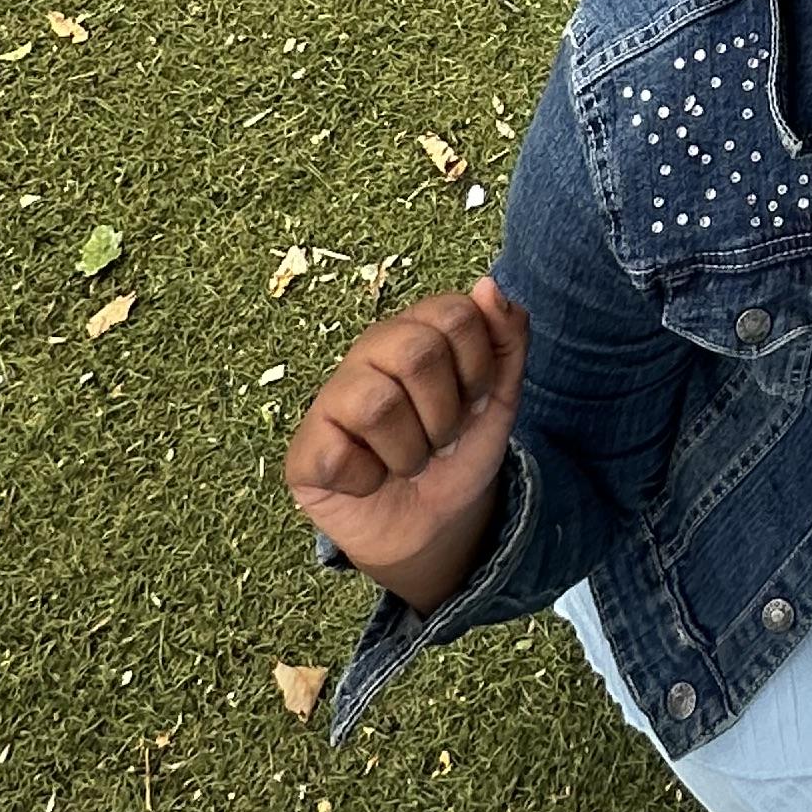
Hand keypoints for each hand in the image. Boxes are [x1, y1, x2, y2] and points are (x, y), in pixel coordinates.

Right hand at [283, 278, 528, 606]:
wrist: (436, 525)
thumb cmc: (460, 451)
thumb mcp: (500, 396)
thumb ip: (506, 338)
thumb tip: (488, 286)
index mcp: (416, 329)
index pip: (455, 314)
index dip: (478, 368)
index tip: (474, 400)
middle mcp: (369, 352)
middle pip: (417, 352)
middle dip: (446, 412)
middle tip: (441, 437)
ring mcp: (331, 398)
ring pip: (378, 405)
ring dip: (411, 452)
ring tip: (407, 462)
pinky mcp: (305, 450)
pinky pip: (339, 456)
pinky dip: (369, 480)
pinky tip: (369, 479)